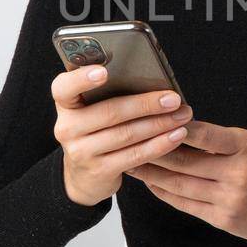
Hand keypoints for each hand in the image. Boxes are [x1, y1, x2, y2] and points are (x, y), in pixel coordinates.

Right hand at [52, 64, 193, 206]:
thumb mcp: (91, 109)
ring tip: (182, 116)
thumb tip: (152, 79)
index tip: (104, 72)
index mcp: (65, 104)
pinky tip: (176, 136)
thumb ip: (108, 93)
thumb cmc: (95, 130)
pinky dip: (159, 145)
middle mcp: (67, 127)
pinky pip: (134, 156)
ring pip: (126, 134)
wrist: (83, 175)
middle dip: (146, 104)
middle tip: (173, 99)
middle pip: (110, 112)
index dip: (82, 79)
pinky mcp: (99, 171)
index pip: (63, 87)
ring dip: (159, 124)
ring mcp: (81, 152)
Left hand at [125, 120, 246, 246]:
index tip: (152, 120)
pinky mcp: (223, 218)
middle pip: (184, 161)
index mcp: (245, 147)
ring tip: (133, 162)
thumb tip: (178, 130)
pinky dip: (165, 193)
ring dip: (152, 174)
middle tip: (130, 141)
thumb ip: (218, 141)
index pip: (205, 134)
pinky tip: (152, 184)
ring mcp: (229, 198)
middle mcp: (237, 172)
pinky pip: (185, 204)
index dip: (175, 129)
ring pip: (179, 184)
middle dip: (153, 151)